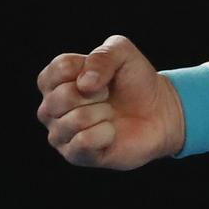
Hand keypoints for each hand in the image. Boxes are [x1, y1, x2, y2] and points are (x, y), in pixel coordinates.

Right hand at [35, 34, 184, 169]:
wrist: (158, 111)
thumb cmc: (134, 80)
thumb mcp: (123, 53)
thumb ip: (103, 55)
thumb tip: (84, 84)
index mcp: (55, 80)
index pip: (59, 69)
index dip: (89, 68)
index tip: (104, 73)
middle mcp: (50, 107)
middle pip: (63, 96)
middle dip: (98, 93)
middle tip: (108, 96)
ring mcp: (60, 133)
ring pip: (76, 119)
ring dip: (104, 113)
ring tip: (110, 113)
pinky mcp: (75, 155)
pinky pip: (83, 141)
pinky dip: (105, 134)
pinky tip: (111, 132)